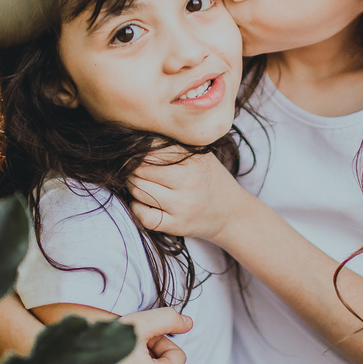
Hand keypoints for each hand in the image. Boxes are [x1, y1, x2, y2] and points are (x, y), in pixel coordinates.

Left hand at [128, 147, 242, 241]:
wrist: (232, 213)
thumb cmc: (210, 180)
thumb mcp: (200, 156)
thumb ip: (173, 146)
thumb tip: (136, 137)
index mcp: (193, 161)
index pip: (152, 149)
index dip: (136, 149)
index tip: (131, 151)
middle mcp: (188, 182)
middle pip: (141, 169)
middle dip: (131, 167)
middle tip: (132, 167)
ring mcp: (182, 206)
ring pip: (139, 190)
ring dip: (132, 186)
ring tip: (138, 182)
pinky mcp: (178, 225)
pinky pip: (144, 216)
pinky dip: (136, 208)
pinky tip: (142, 203)